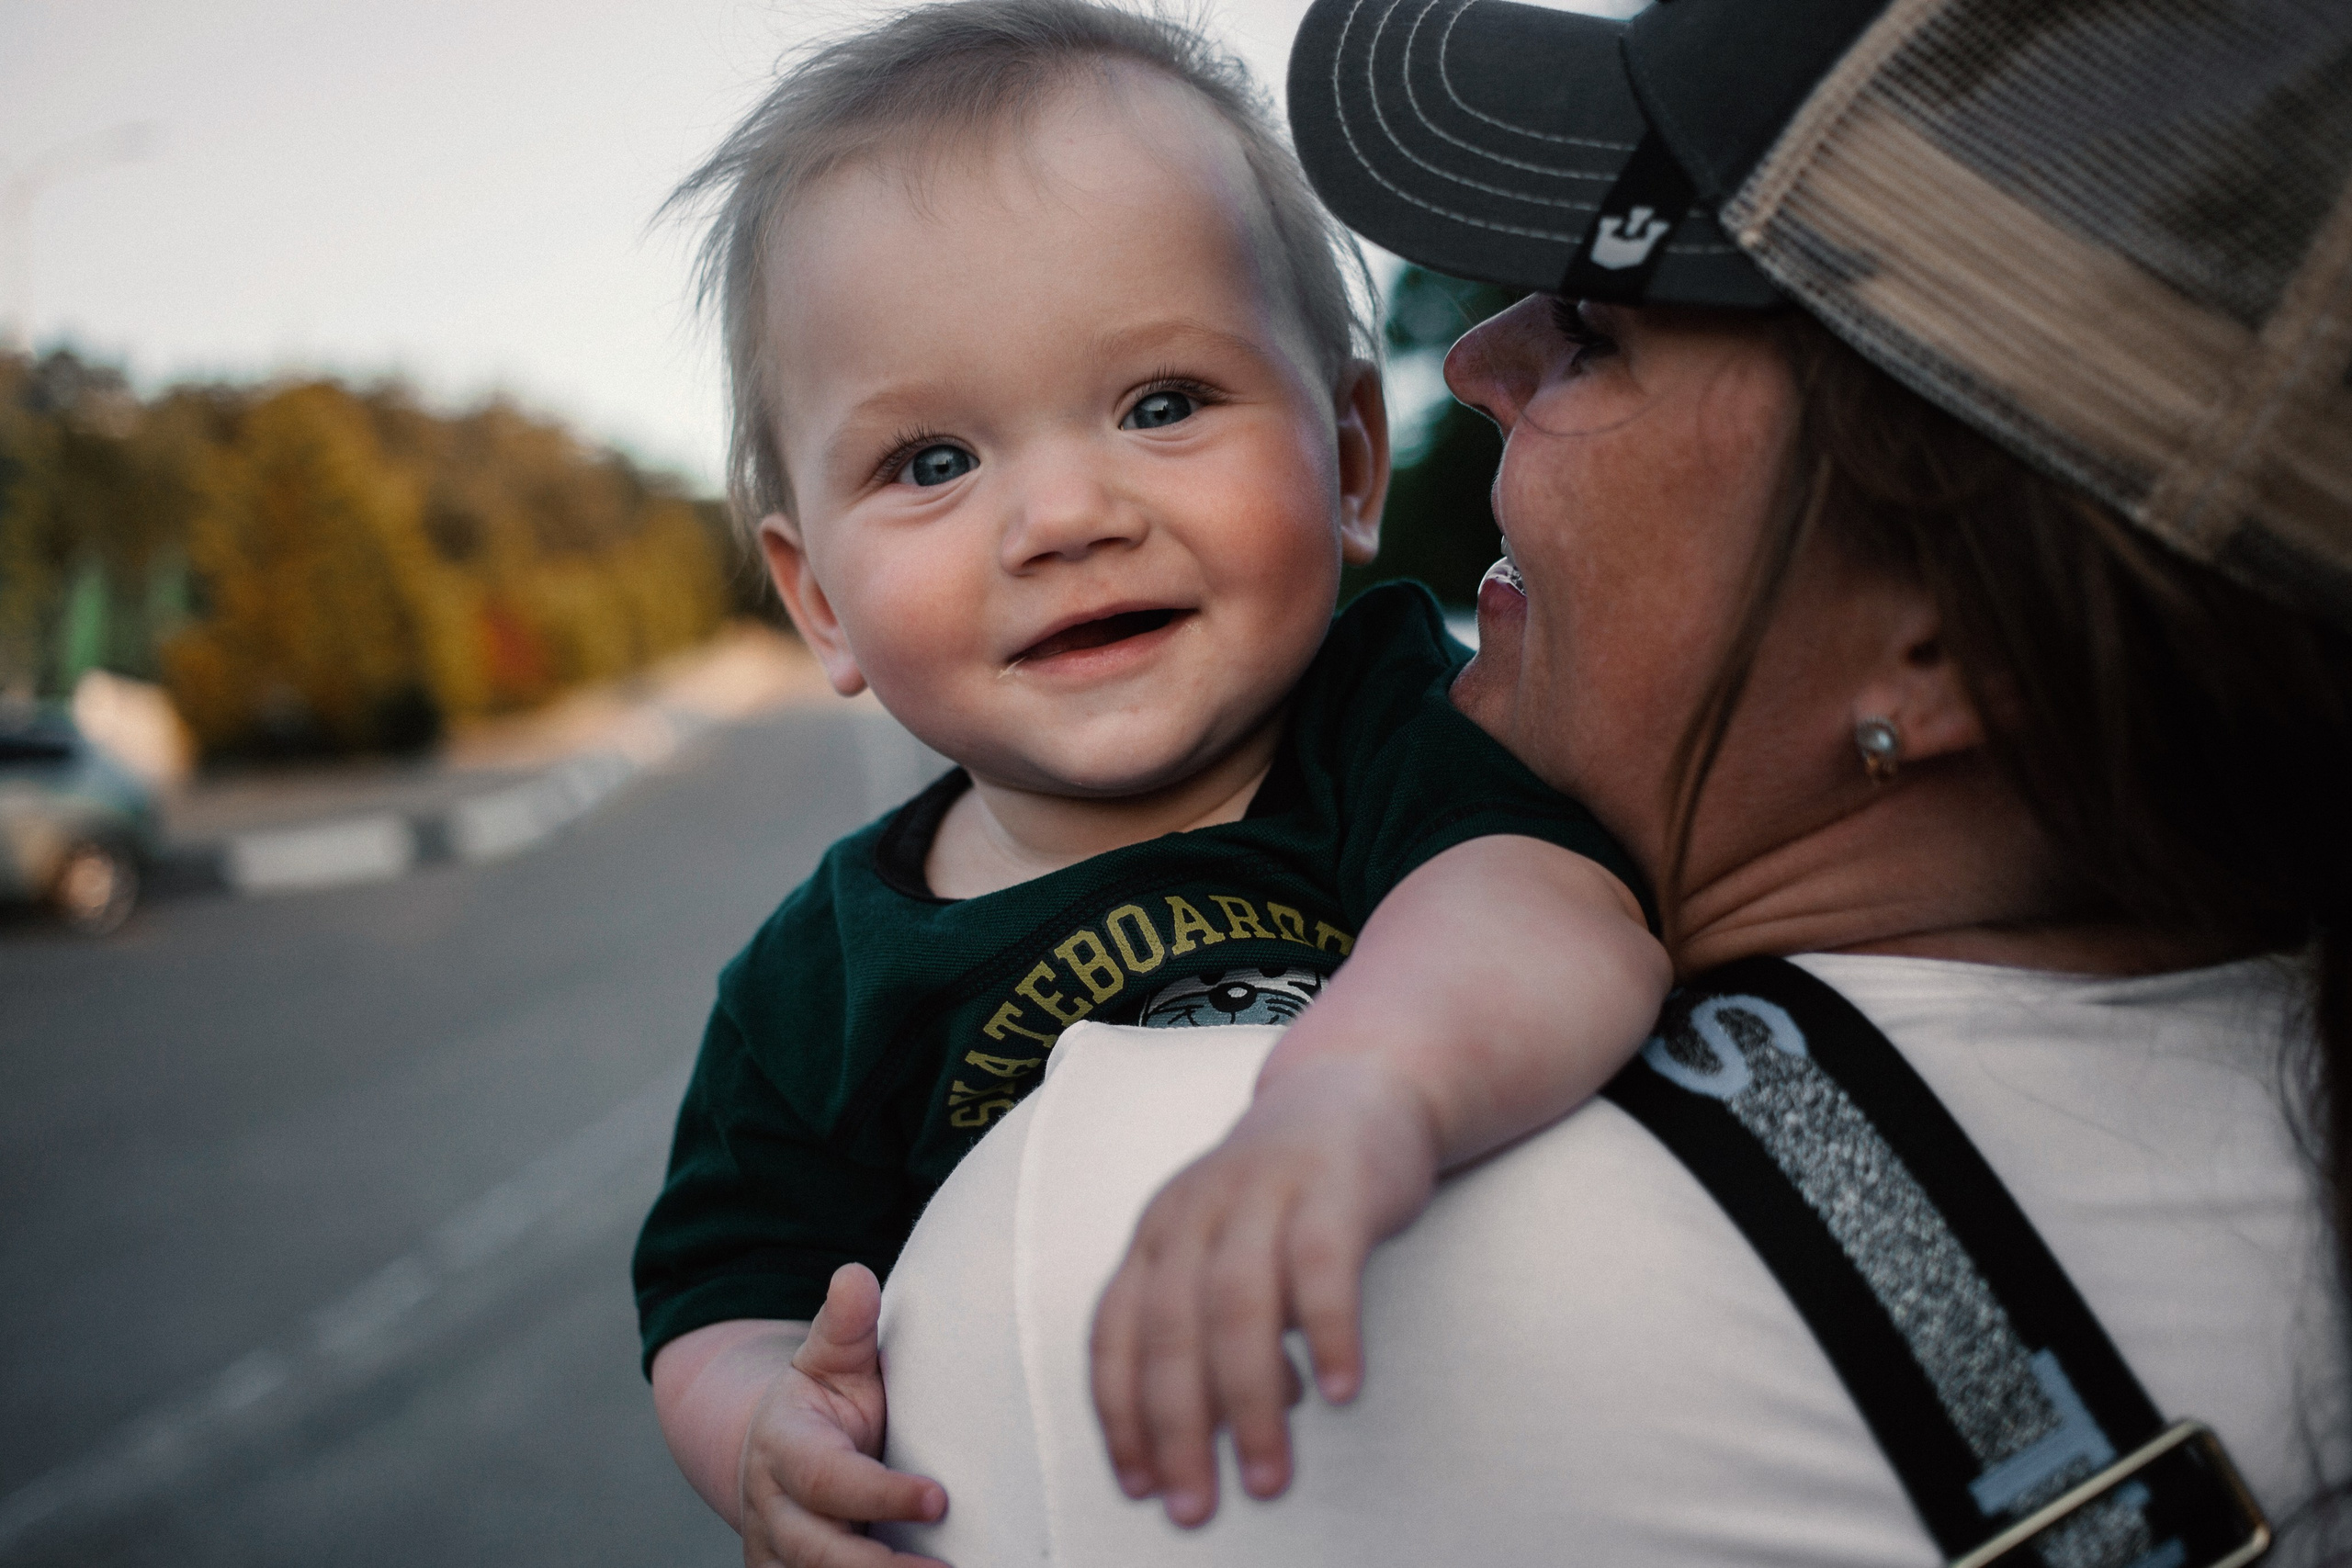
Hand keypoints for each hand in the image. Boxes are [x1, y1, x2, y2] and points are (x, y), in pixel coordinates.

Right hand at [739, 1264, 948, 1567]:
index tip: (938, 1499)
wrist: (776, 1454)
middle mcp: (773, 1511)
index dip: (880, 1495)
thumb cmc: (824, 1403)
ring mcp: (777, 1555)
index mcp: (784, 1448)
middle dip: (880, 1567)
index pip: (828, 1479)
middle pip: (819, 1552)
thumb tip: (854, 1276)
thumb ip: (846, 1325)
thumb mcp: (830, 1359)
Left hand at [1087, 1059, 1438, 1527]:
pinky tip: (1341, 1394)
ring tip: (1268, 1478)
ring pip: (1239, 1309)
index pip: (1115, 1333)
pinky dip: (1327, 1334)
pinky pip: (1325, 1266)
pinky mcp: (1334, 1187)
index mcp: (1156, 1233)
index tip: (1138, 1488)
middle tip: (1195, 1511)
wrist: (1356, 1089)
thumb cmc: (1284, 1194)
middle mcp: (1195, 1212)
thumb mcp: (1224, 1250)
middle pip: (1171, 1332)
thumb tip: (1228, 1425)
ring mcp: (1263, 1194)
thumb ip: (1215, 1329)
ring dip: (1248, 1404)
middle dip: (1177, 1431)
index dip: (1119, 1415)